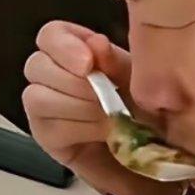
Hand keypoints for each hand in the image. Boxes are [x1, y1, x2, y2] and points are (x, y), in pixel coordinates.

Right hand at [23, 21, 179, 194]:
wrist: (157, 159)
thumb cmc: (150, 114)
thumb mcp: (141, 81)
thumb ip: (116, 61)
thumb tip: (96, 42)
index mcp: (77, 51)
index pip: (51, 35)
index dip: (64, 45)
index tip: (88, 63)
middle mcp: (53, 75)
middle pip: (37, 64)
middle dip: (74, 83)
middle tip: (106, 99)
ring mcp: (45, 105)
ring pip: (37, 96)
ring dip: (77, 107)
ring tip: (109, 119)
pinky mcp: (46, 134)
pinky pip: (47, 125)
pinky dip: (78, 128)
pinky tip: (102, 134)